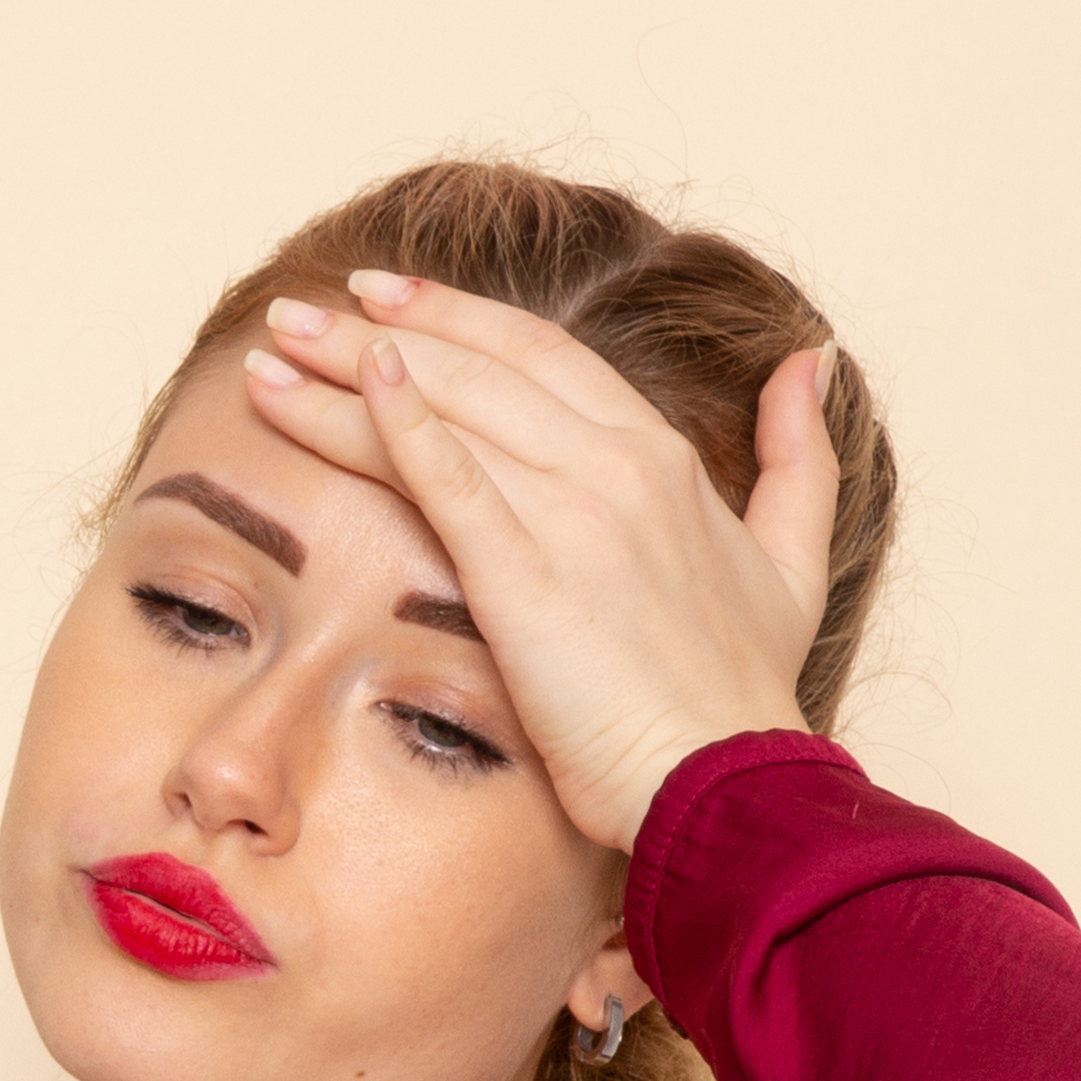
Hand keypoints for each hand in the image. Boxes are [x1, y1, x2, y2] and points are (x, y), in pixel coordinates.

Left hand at [240, 273, 842, 854]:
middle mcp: (617, 466)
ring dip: (348, 373)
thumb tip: (806, 363)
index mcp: (663, 458)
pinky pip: (451, 481)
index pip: (542, 355)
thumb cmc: (742, 693)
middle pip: (480, 367)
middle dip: (382, 328)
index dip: (461, 318)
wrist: (728, 782)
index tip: (388, 299)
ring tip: (274, 347)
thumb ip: (795, 456)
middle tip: (299, 312)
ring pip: (446, 411)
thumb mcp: (792, 558)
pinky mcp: (527, 577)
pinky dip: (398, 426)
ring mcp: (574, 514)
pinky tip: (344, 389)